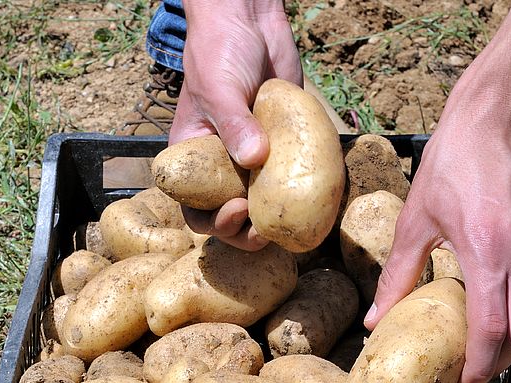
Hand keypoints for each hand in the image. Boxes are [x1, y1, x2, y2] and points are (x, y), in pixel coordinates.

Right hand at [170, 0, 302, 249]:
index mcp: (194, 161)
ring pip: (264, 206)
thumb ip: (233, 123)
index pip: (196, 209)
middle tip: (267, 231)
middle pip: (232, 217)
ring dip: (276, 220)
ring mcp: (254, 161)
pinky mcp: (282, 150)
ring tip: (293, 222)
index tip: (237, 210)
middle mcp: (223, 167)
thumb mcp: (219, 88)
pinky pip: (290, 180)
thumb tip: (255, 159)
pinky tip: (316, 198)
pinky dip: (301, 194)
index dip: (214, 222)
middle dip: (247, 232)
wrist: (250, 21)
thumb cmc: (219, 50)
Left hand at [363, 0, 510, 382]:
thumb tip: (373, 320)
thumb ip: (397, 275)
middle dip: (496, 364)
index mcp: (488, 252)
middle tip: (470, 379)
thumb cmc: (453, 162)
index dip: (477, 365)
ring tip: (483, 356)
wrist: (500, 117)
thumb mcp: (416, 218)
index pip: (492, 329)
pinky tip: (499, 318)